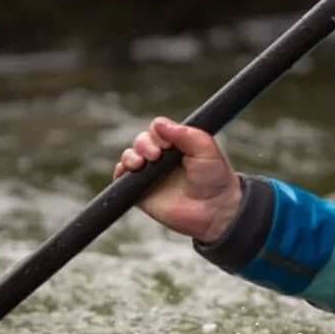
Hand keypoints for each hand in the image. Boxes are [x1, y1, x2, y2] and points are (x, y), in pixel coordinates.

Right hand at [115, 116, 241, 243]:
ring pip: (130, 156)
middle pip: (141, 140)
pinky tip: (126, 171)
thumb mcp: (205, 149)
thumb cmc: (214, 178)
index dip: (158, 133)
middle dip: (144, 144)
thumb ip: (185, 134)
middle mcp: (162, 157)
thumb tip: (158, 123)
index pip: (158, 129)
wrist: (213, 210)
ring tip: (140, 163)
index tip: (168, 144)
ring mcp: (150, 174)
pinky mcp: (141, 192)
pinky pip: (122, 179)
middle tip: (156, 155)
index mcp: (177, 143)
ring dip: (130, 155)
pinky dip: (120, 171)